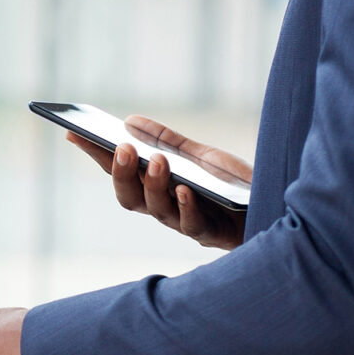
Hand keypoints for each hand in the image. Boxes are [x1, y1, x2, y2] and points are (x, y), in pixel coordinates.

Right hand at [65, 115, 249, 250]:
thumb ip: (167, 141)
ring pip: (156, 210)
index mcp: (157, 191)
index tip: (74, 133)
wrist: (280, 207)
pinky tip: (185, 189)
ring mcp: (186, 223)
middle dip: (122, 174)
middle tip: (122, 148)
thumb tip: (130, 121)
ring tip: (157, 161)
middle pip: (129, 198)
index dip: (95, 155)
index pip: (119, 172)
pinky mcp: (213, 233)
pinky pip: (192, 224)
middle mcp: (166, 209)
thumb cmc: (236, 187)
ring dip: (153, 185)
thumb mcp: (201, 157)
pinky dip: (186, 206)